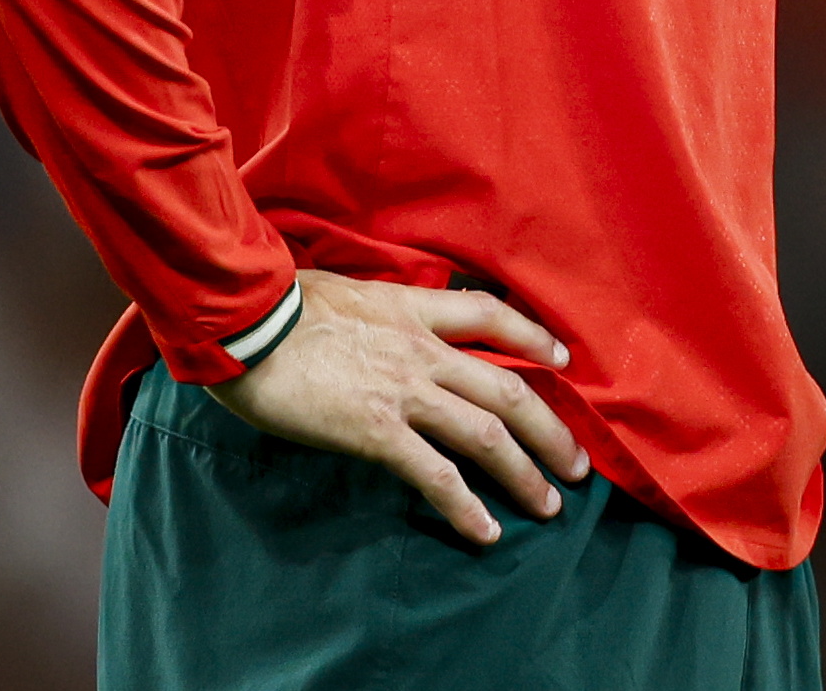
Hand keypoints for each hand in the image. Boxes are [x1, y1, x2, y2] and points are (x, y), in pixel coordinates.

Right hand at [201, 275, 589, 543]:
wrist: (248, 323)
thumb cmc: (280, 305)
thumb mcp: (345, 291)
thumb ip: (375, 310)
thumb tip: (376, 320)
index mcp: (413, 309)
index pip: (491, 316)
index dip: (534, 337)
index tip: (563, 360)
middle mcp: (423, 350)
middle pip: (510, 388)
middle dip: (551, 431)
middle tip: (577, 465)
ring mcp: (406, 391)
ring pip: (487, 433)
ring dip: (524, 473)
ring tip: (547, 505)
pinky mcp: (378, 430)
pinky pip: (435, 474)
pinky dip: (466, 506)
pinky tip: (485, 532)